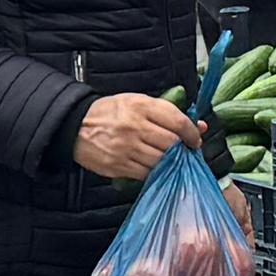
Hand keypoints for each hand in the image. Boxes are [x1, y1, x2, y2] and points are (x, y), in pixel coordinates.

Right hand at [74, 91, 202, 185]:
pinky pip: (146, 173)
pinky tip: (154, 168)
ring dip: (170, 163)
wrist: (75, 126)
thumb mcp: (137, 102)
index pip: (177, 121)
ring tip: (170, 160)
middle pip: (171, 143)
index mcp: (141, 106)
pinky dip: (154, 172)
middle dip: (183, 150)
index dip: (192, 133)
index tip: (195, 140)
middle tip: (184, 152)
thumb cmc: (110, 113)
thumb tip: (200, 125)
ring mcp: (126, 147)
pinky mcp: (118, 165)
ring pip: (161, 161)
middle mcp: (134, 126)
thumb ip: (167, 113)